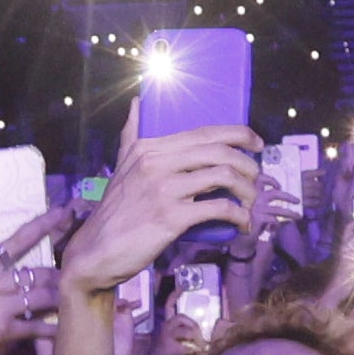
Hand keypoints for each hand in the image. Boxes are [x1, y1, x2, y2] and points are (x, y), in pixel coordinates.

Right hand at [63, 127, 265, 295]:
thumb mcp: (121, 165)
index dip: (239, 134)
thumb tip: (138, 103)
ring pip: (224, 177)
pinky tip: (242, 223)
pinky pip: (218, 209)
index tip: (256, 145)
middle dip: (248, 164)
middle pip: (219, 151)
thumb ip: (131, 133)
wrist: (96, 252)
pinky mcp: (171, 218)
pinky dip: (238, 215)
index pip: (205, 132)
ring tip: (251, 203)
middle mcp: (156, 163)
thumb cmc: (115, 212)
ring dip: (247, 191)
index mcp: (149, 147)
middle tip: (257, 179)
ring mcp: (164, 190)